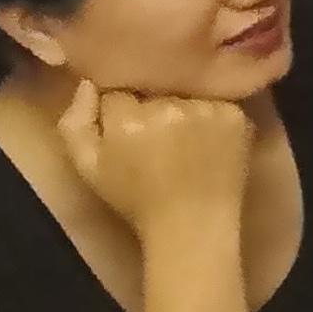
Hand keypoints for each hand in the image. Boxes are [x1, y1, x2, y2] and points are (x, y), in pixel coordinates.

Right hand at [58, 80, 250, 246]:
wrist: (193, 227)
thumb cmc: (137, 201)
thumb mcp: (89, 168)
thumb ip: (76, 123)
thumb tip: (88, 84)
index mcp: (128, 118)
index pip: (118, 89)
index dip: (121, 109)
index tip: (127, 129)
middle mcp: (169, 106)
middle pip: (154, 87)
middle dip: (151, 105)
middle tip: (158, 136)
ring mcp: (207, 109)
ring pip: (185, 91)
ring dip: (183, 107)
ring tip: (184, 139)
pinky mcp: (236, 116)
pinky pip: (216, 100)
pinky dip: (211, 115)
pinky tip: (208, 140)